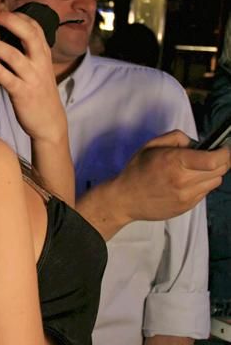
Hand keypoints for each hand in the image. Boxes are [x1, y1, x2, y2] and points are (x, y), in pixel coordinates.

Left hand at [0, 9, 66, 145]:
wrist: (49, 122)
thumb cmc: (39, 93)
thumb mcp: (39, 68)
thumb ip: (27, 52)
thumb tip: (5, 35)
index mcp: (44, 54)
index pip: (34, 26)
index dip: (17, 15)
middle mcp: (40, 62)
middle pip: (28, 33)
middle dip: (9, 20)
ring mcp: (32, 78)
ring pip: (14, 55)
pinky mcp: (23, 93)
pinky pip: (8, 79)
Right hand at [115, 130, 229, 223]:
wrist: (125, 199)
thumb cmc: (137, 171)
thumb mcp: (151, 145)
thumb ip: (176, 137)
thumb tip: (194, 142)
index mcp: (175, 162)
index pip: (215, 160)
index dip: (225, 152)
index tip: (223, 147)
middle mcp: (183, 181)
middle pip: (220, 170)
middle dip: (220, 161)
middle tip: (211, 156)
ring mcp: (186, 196)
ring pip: (215, 182)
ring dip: (211, 173)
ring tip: (195, 170)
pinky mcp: (186, 207)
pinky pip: (204, 193)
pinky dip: (201, 185)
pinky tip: (186, 182)